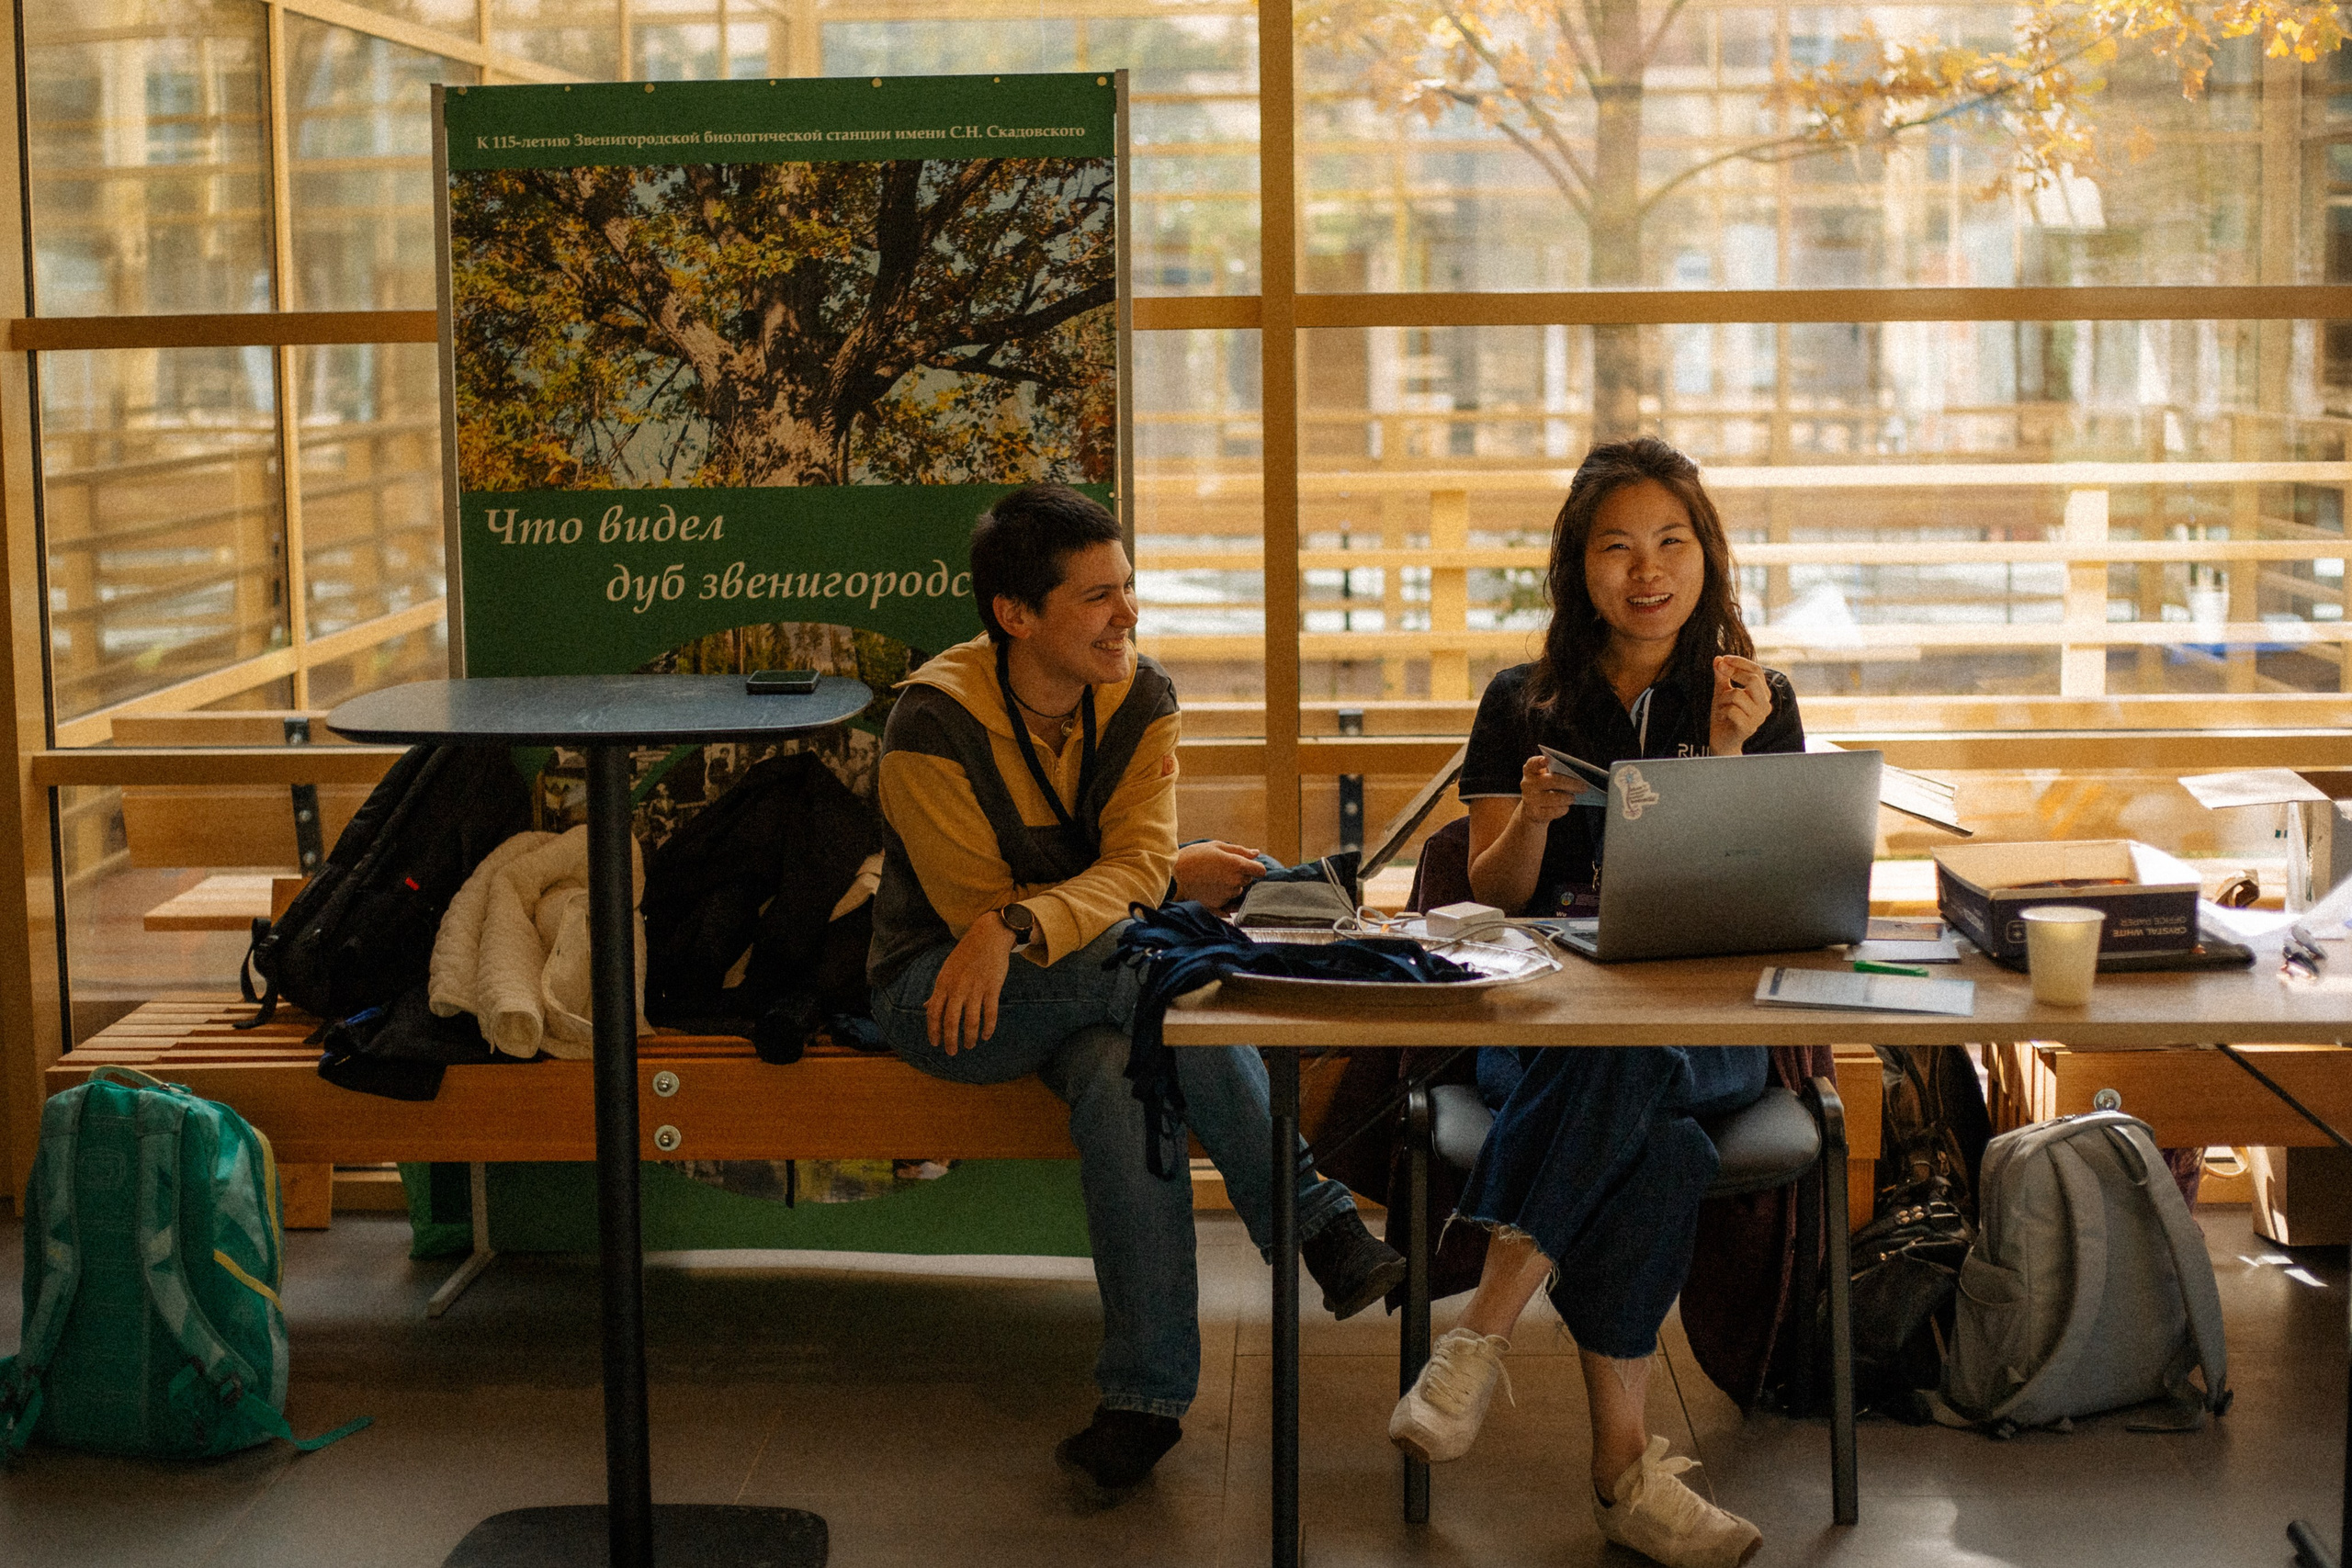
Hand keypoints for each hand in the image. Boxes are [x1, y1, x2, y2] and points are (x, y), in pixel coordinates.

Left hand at [924, 912, 1016, 1054]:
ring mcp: (975, 988)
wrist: (988, 936)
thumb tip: (925, 1006)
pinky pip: (990, 1013)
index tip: (935, 1043)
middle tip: (951, 1052)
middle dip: (950, 1040)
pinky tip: (987, 1035)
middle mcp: (958, 988)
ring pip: (971, 1020)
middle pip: (951, 1021)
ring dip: (970, 1037)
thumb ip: (937, 991)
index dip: (933, 1030)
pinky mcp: (992, 988)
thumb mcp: (946, 971)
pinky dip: (989, 1027)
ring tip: (970, 1045)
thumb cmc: (965, 954)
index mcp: (943, 983)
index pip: (934, 1012)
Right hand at [1173, 840, 1268, 909]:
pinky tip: (1209, 887)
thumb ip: (1239, 850)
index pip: (1260, 870)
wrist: (1173, 875)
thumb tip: (1256, 853)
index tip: (1247, 865)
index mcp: (1237, 865)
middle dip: (1240, 874)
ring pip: (1237, 890)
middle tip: (1221, 868)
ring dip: (1230, 885)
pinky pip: (1227, 900)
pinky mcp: (1218, 904)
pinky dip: (1221, 894)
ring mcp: (1227, 895)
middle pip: (1248, 880)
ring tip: (1212, 877)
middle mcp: (1235, 882)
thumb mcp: (1217, 846)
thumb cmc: (1194, 857)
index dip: (1255, 867)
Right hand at [1517, 752, 1580, 827]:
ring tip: (1572, 798)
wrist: (1533, 811)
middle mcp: (1527, 784)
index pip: (1533, 763)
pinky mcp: (1534, 814)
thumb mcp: (1547, 778)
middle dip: (1571, 783)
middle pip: (1552, 781)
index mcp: (1530, 771)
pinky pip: (1555, 811)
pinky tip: (1564, 807)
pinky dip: (1563, 809)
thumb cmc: (1546, 789)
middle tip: (1585, 787)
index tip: (1547, 760)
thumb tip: (1579, 777)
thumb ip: (1557, 772)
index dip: (1539, 761)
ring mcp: (1529, 799)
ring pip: (1556, 798)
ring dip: (1568, 798)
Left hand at [1709, 655, 1772, 755]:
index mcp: (1762, 694)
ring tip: (1720, 706)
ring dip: (1722, 697)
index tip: (1723, 658)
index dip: (1740, 662)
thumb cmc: (1724, 715)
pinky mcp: (1749, 727)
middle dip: (1733, 672)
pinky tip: (1722, 717)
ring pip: (1738, 694)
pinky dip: (1722, 710)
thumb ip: (1722, 676)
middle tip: (1719, 670)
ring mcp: (1758, 717)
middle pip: (1753, 679)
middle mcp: (1765, 705)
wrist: (1721, 741)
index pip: (1757, 671)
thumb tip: (1718, 658)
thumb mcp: (1722, 692)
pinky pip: (1732, 710)